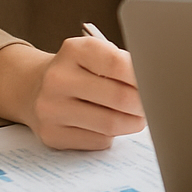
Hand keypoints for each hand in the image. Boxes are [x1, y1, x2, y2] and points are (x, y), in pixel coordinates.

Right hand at [0, 38, 144, 149]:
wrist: (32, 88)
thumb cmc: (78, 70)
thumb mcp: (96, 54)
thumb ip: (124, 64)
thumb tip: (158, 85)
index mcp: (74, 50)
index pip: (120, 64)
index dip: (145, 77)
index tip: (159, 83)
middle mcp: (57, 78)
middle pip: (120, 98)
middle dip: (145, 104)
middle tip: (154, 104)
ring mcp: (51, 109)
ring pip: (111, 124)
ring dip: (133, 123)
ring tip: (138, 116)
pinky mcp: (51, 135)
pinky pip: (98, 140)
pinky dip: (112, 135)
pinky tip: (110, 124)